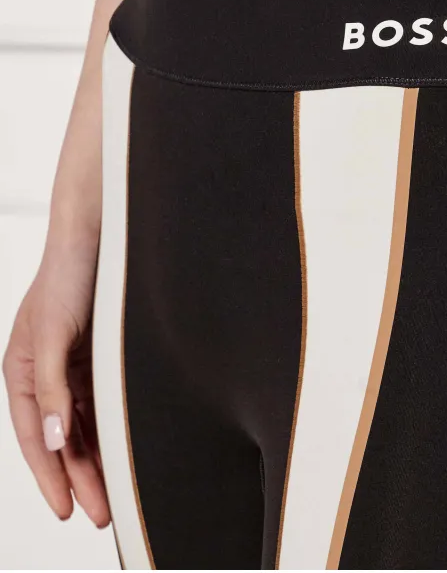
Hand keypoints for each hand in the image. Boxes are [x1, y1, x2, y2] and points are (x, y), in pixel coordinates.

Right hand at [2, 243, 109, 526]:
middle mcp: (46, 375)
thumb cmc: (66, 279)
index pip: (37, 438)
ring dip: (96, 458)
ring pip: (84, 425)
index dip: (51, 476)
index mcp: (22, 372)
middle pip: (63, 438)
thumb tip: (55, 440)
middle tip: (102, 512)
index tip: (67, 511)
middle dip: (80, 478)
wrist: (99, 239)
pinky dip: (108, 428)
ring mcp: (71, 368)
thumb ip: (51, 387)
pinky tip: (120, 448)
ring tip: (114, 492)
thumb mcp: (52, 334)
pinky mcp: (96, 358)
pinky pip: (100, 403)